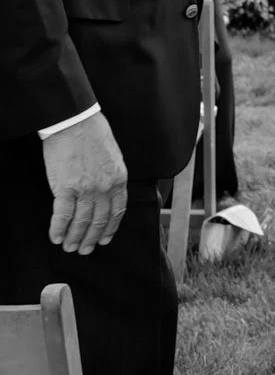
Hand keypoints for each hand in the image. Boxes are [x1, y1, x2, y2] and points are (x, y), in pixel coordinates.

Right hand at [40, 112, 127, 253]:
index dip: (110, 228)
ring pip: (81, 222)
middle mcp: (105, 188)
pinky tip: (56, 237)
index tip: (105, 239)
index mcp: (119, 180)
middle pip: (99, 220)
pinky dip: (59, 228)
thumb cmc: (93, 136)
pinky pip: (63, 215)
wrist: (75, 124)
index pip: (117, 211)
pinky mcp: (66, 188)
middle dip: (91, 238)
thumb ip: (112, 178)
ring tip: (69, 247)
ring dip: (75, 237)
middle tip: (85, 250)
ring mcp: (86, 189)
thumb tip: (106, 193)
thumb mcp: (114, 158)